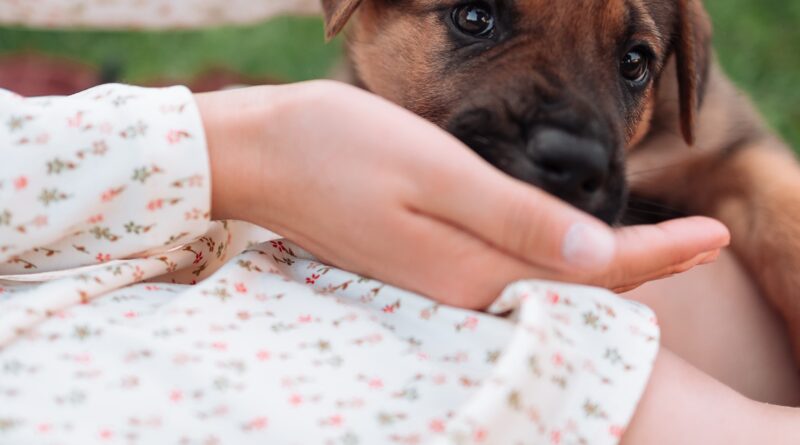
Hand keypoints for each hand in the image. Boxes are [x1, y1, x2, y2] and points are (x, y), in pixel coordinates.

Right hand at [197, 80, 728, 308]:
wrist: (259, 155)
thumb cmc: (338, 148)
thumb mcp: (435, 173)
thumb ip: (516, 220)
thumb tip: (599, 256)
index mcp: (470, 267)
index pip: (587, 272)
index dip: (656, 254)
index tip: (712, 235)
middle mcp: (457, 286)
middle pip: (569, 287)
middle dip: (640, 268)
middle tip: (699, 246)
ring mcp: (435, 279)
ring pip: (537, 283)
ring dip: (599, 269)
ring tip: (654, 254)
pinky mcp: (418, 262)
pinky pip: (501, 272)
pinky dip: (547, 262)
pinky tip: (564, 252)